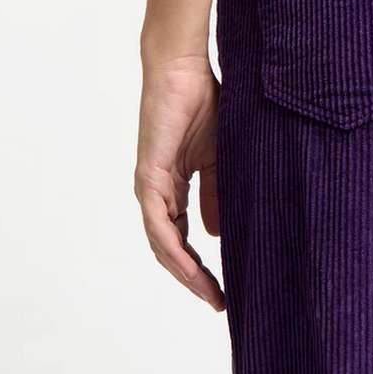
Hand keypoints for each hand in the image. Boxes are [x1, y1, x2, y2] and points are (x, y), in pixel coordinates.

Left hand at [134, 54, 224, 310]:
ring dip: (184, 272)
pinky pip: (159, 223)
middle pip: (170, 250)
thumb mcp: (219, 159)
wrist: (184, 72)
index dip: (200, 267)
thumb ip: (216, 196)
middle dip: (194, 279)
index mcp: (172, 188)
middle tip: (218, 301)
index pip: (182, 239)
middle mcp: (156, 193)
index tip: (223, 290)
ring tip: (209, 292)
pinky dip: (173, 248)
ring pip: (162, 244)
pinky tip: (191, 266)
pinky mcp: (149, 177)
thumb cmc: (202, 104)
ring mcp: (150, 187)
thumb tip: (217, 235)